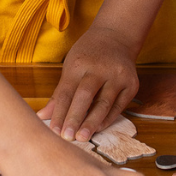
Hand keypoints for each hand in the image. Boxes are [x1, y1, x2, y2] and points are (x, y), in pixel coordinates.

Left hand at [38, 25, 139, 142]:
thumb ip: (59, 94)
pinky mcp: (132, 84)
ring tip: (82, 137)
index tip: (53, 131)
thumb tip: (42, 116)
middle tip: (68, 137)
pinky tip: (98, 129)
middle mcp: (100, 69)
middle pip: (85, 96)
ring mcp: (118, 76)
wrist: (116, 38)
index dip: (59, 113)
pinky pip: (118, 106)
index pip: (67, 92)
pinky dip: (107, 119)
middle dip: (75, 118)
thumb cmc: (88, 54)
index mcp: (80, 64)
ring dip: (92, 122)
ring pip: (104, 104)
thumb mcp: (70, 66)